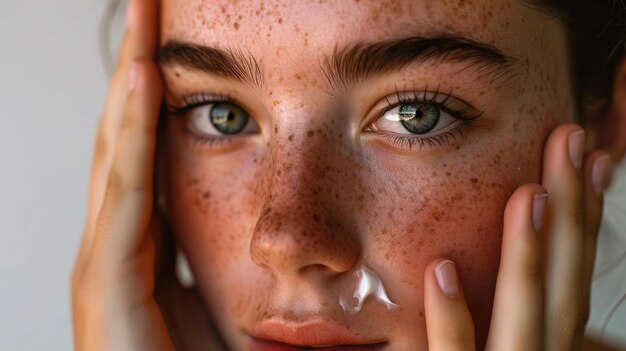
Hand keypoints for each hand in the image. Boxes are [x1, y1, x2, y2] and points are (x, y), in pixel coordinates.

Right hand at [71, 1, 219, 348]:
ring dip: (132, 78)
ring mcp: (105, 263)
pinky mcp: (105, 286)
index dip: (160, 93)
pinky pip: (126, 192)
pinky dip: (133, 132)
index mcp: (150, 247)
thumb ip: (237, 257)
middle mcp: (119, 246)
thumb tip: (278, 226)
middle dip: (139, 67)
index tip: (178, 39)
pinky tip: (144, 76)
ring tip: (145, 15)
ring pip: (120, 150)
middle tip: (152, 7)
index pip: (152, 151)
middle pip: (130, 137)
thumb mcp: (232, 301)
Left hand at [423, 124, 613, 349]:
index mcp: (544, 342)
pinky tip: (441, 270)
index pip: (571, 276)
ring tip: (530, 192)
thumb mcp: (500, 344)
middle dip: (570, 211)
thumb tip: (478, 256)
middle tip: (570, 138)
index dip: (585, 218)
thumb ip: (503, 313)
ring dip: (528, 252)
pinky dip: (452, 318)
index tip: (594, 159)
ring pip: (525, 314)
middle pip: (561, 283)